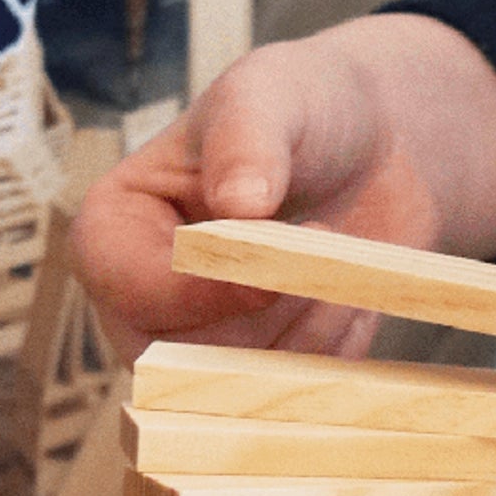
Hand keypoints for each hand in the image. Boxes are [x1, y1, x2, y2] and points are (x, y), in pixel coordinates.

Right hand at [71, 16, 495, 363]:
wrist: (379, 152)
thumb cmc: (303, 112)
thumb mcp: (270, 97)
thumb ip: (247, 141)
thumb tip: (237, 205)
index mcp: (115, 232)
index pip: (128, 291)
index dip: (202, 290)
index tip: (272, 260)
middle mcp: (148, 309)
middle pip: (186, 362)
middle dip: (269, 314)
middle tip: (321, 238)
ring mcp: (208, 355)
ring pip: (251, 387)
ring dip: (314, 325)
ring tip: (337, 246)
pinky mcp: (267, 383)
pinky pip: (301, 398)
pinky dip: (339, 347)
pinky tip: (348, 288)